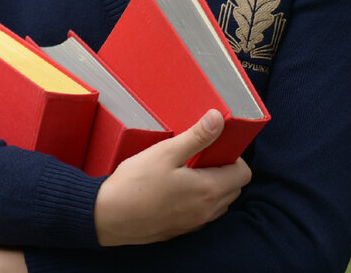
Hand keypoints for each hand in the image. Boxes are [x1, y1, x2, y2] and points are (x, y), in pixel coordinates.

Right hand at [94, 109, 250, 245]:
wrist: (107, 217)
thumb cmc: (134, 184)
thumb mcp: (165, 153)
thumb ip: (196, 136)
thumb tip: (219, 118)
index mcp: (208, 190)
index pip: (243, 174)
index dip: (233, 157)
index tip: (212, 148)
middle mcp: (207, 211)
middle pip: (234, 189)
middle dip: (224, 171)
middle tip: (198, 158)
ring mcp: (194, 224)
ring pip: (219, 204)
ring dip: (213, 188)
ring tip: (186, 174)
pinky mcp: (181, 231)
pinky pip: (202, 215)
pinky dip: (199, 202)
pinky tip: (174, 191)